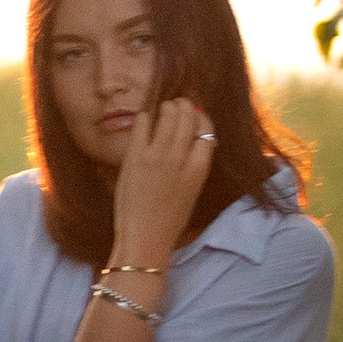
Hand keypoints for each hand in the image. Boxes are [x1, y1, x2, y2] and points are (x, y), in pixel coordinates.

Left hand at [112, 94, 212, 265]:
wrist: (145, 237)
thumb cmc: (169, 220)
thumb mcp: (192, 191)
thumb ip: (194, 166)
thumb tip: (195, 142)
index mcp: (199, 169)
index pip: (207, 131)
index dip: (202, 120)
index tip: (197, 115)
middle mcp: (181, 158)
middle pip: (188, 118)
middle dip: (185, 107)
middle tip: (179, 104)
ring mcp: (157, 156)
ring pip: (167, 116)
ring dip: (167, 108)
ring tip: (165, 106)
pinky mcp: (135, 157)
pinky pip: (142, 125)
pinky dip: (144, 118)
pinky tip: (144, 120)